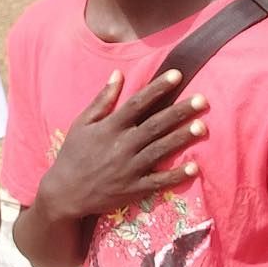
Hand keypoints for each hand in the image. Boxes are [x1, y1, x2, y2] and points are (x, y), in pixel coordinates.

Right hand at [34, 70, 207, 221]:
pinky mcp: (134, 189)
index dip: (158, 89)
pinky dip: (176, 176)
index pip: (137, 103)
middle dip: (179, 112)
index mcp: (109, 127)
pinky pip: (158, 181)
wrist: (65, 192)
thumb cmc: (73, 154)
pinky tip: (194, 168)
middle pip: (155, 125)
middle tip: (203, 100)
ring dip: (181, 139)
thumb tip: (118, 74)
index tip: (177, 75)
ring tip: (202, 127)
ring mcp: (129, 168)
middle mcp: (121, 145)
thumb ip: (102, 100)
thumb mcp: (82, 123)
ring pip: (160, 150)